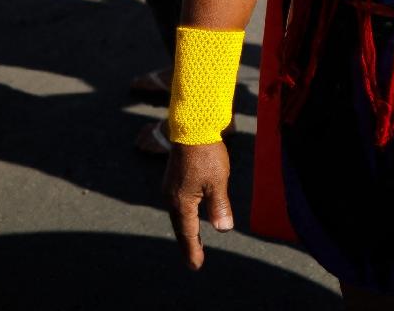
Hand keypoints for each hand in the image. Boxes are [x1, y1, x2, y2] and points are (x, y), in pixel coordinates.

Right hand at [166, 140, 233, 269]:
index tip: (196, 266)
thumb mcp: (218, 182)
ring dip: (186, 229)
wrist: (193, 127)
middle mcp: (170, 198)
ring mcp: (169, 187)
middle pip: (180, 226)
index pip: (188, 233)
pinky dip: (184, 215)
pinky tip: (190, 215)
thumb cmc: (207, 155)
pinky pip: (178, 203)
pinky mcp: (172, 178)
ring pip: (178, 215)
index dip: (193, 250)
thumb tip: (223, 229)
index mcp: (181, 202)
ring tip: (193, 241)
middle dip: (188, 243)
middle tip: (194, 259)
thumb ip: (219, 207)